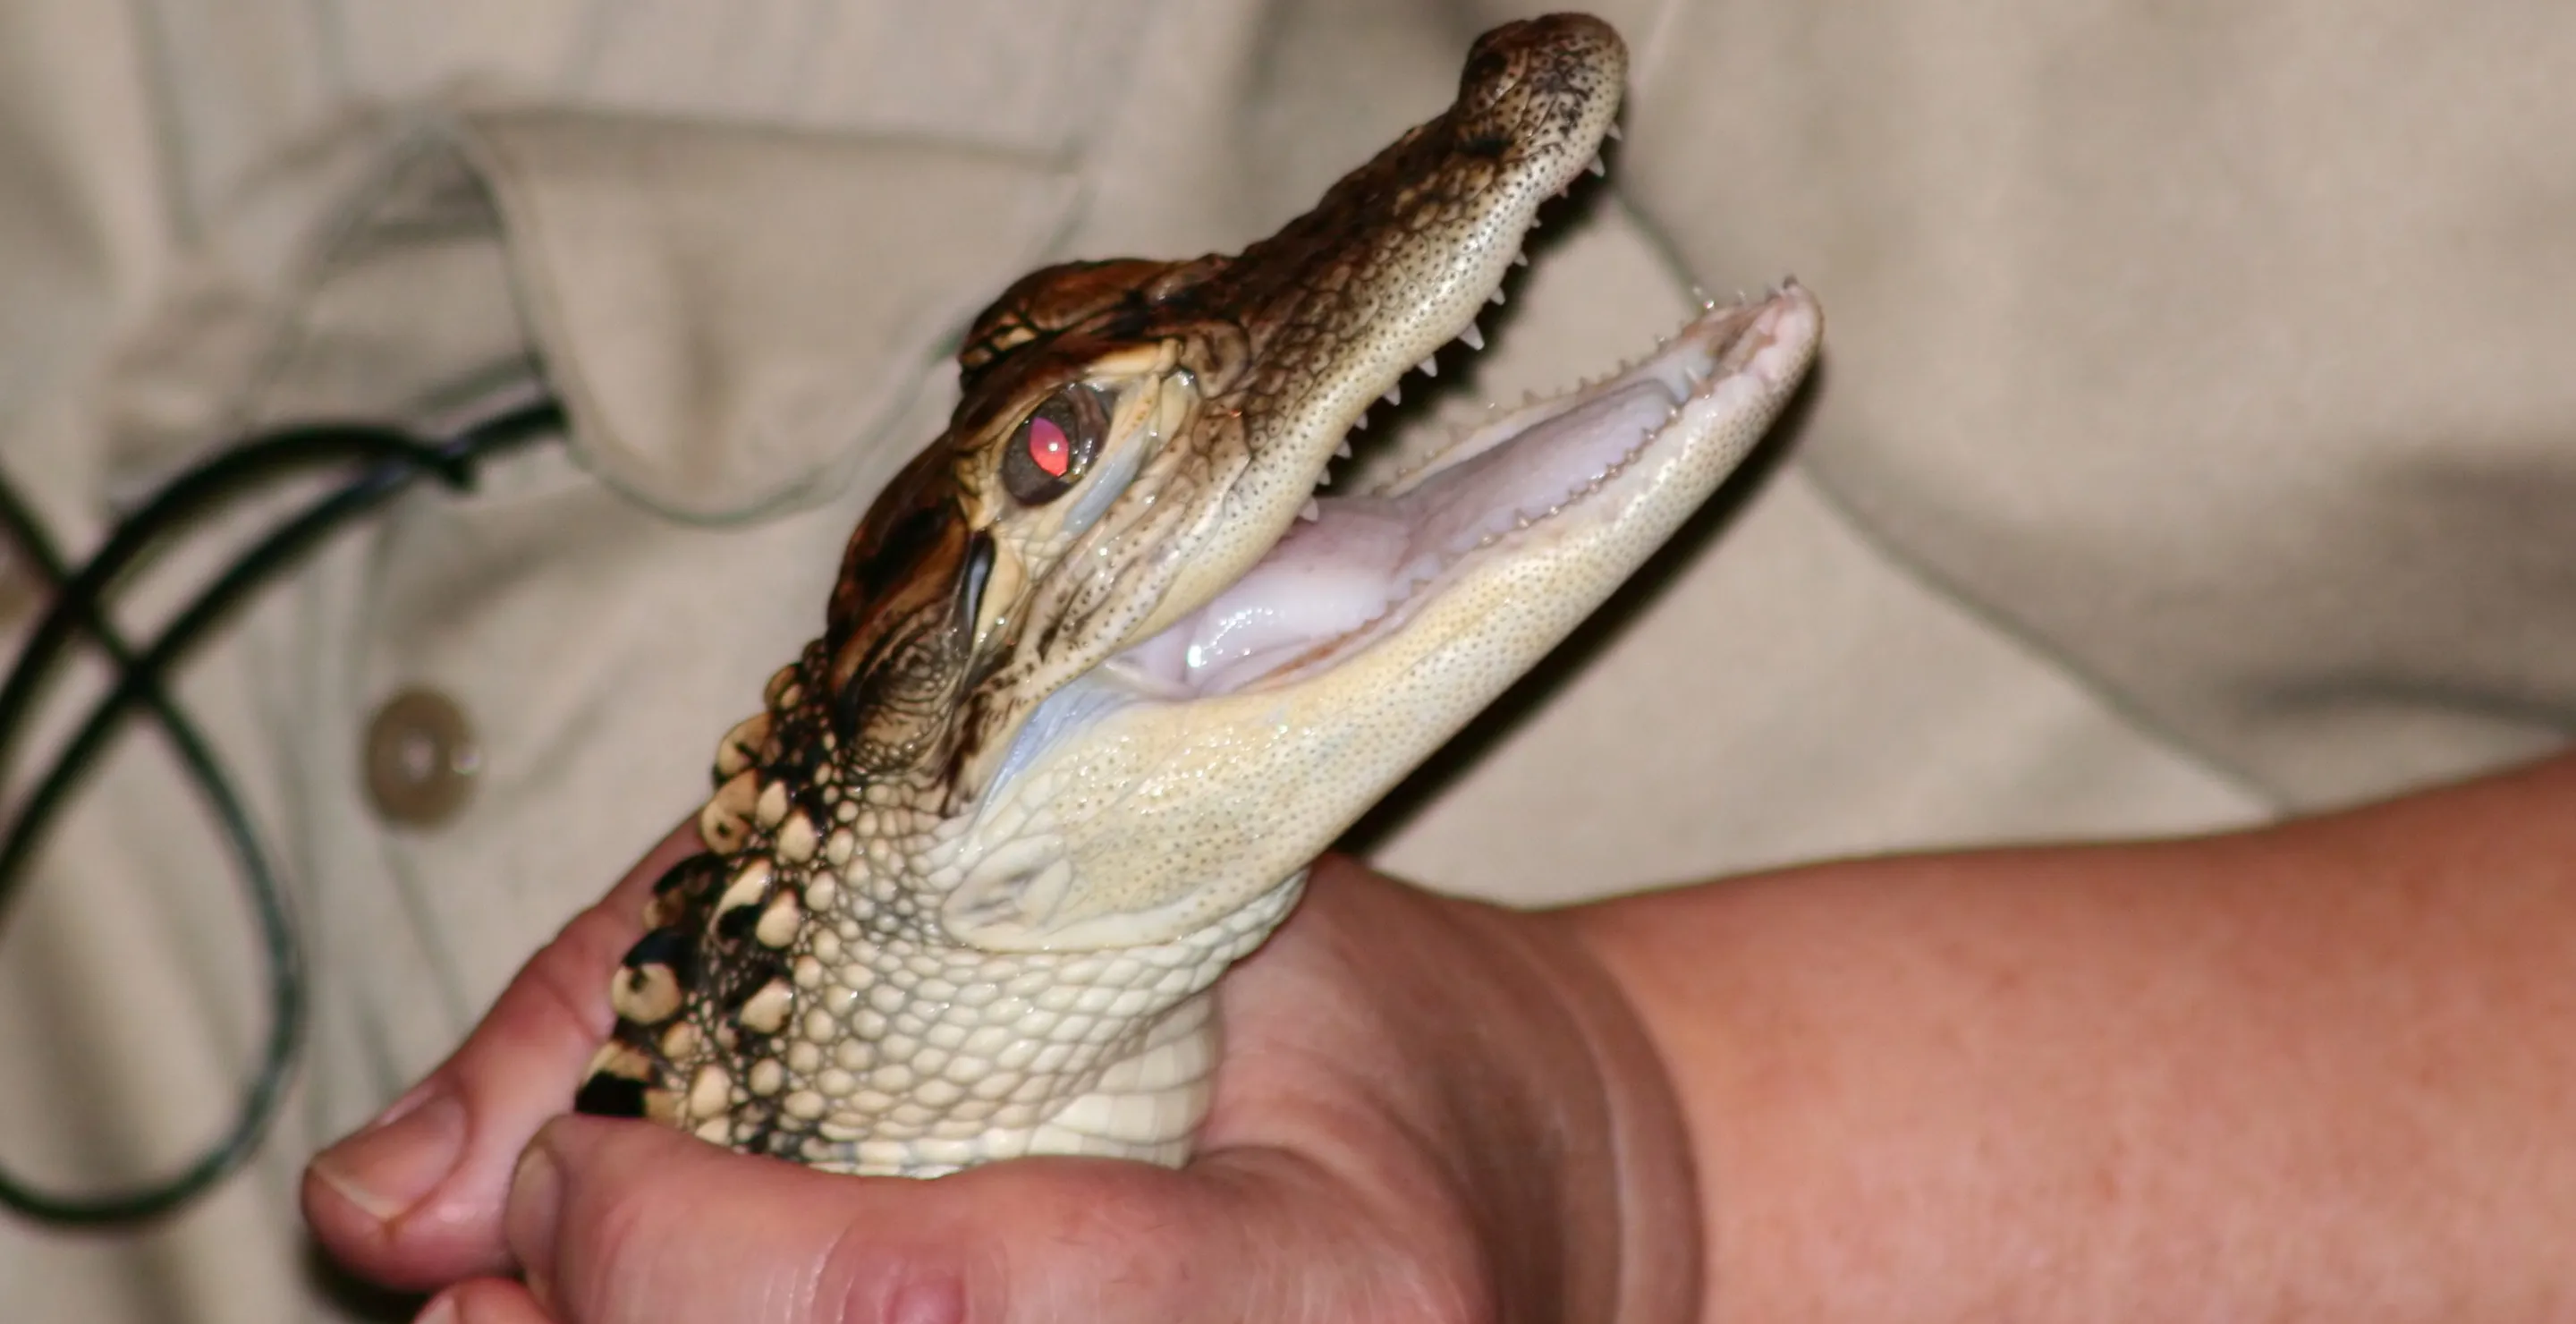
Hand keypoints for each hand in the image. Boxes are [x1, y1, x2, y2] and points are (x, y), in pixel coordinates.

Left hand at [302, 835, 1698, 1321]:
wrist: (1533, 1186)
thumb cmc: (1351, 1023)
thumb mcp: (1087, 895)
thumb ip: (738, 977)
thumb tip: (384, 1206)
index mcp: (1322, 1271)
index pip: (937, 1303)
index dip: (688, 1255)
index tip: (589, 1165)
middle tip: (520, 1266)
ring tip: (586, 1292)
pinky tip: (678, 1318)